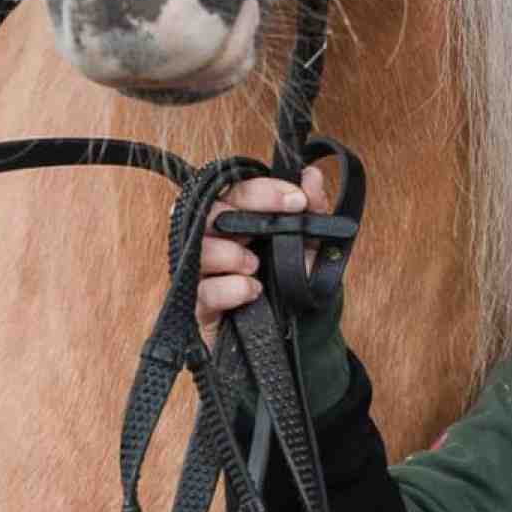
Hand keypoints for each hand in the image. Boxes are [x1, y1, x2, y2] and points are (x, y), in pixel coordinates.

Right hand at [195, 165, 331, 348]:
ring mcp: (205, 274)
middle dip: (243, 214)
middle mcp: (217, 241)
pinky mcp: (200, 308)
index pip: (237, 189)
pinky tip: (252, 291)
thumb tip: (311, 175)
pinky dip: (228, 288)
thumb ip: (312, 209)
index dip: (264, 190)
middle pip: (209, 211)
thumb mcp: (313, 245)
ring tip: (255, 264)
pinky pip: (202, 292)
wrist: (302, 335)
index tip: (297, 200)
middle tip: (271, 228)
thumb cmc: (298, 283)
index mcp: (240, 219)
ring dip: (229, 252)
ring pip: (198, 249)